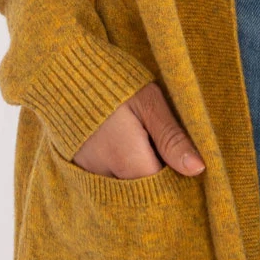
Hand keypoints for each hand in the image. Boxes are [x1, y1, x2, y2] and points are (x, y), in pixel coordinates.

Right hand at [70, 81, 205, 179]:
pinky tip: (123, 142)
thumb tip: (197, 170)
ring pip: (124, 186)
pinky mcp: (77, 166)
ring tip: (141, 140)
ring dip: (137, 171)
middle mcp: (104, 176)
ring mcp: (87, 173)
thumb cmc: (113, 82)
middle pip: (142, 192)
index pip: (162, 190)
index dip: (176, 176)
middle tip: (159, 144)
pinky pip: (106, 178)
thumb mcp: (149, 103)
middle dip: (156, 176)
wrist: (62, 68)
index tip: (181, 158)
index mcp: (128, 162)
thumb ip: (171, 139)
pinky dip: (119, 167)